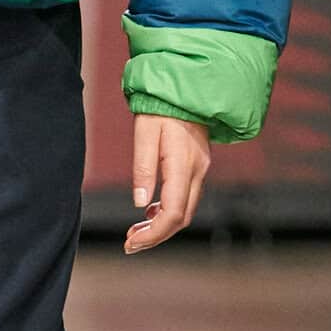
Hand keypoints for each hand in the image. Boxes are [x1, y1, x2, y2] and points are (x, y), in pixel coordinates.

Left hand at [124, 114, 210, 253]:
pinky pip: (186, 197)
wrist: (186, 86)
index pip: (173, 213)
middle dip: (156, 235)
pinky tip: (151, 211)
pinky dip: (168, 211)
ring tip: (136, 231)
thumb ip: (143, 168)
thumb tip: (140, 204)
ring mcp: (200, 168)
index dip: (153, 234)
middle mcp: (197, 171)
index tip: (131, 242)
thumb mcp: (145, 133)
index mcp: (184, 166)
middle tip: (130, 243)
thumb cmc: (161, 105)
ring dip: (161, 225)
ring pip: (185, 210)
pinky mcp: (197, 165)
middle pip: (181, 218)